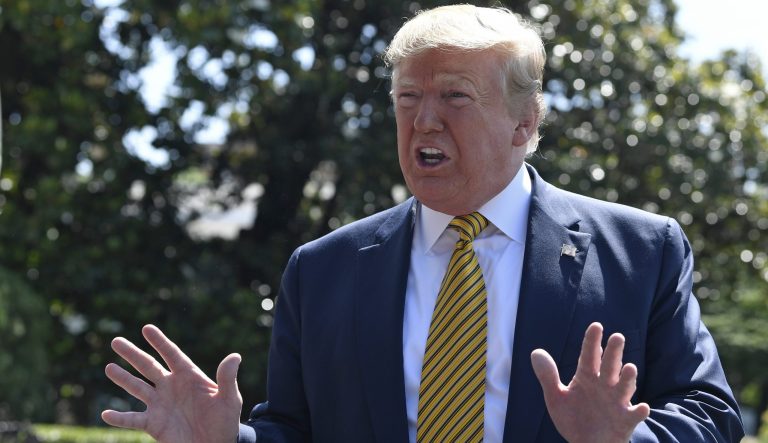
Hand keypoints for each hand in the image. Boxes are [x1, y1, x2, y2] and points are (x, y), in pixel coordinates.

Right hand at [101, 325, 242, 442]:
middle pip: (148, 366)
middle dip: (132, 354)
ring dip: (123, 379)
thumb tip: (235, 356)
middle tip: (116, 341)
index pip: (172, 355)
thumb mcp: (229, 399)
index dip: (160, 341)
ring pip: (137, 388)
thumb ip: (227, 378)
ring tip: (108, 367)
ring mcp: (160, 405)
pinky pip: (133, 420)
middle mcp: (171, 387)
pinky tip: (106, 414)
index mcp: (189, 377)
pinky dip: (119, 418)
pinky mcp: (154, 424)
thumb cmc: (225, 422)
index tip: (147, 328)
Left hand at [531, 322, 649, 442]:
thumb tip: (535, 352)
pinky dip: (639, 411)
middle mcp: (604, 386)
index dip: (592, 341)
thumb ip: (548, 376)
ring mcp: (616, 402)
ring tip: (630, 367)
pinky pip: (634, 415)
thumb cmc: (574, 417)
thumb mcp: (557, 397)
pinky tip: (642, 407)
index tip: (596, 326)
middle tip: (617, 337)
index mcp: (587, 378)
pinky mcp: (625, 420)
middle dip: (613, 353)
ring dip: (628, 378)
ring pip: (624, 387)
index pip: (589, 356)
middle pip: (609, 366)